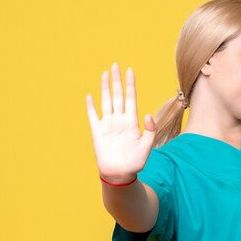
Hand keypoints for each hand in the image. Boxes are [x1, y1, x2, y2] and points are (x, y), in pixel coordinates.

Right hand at [85, 63, 155, 182]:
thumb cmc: (135, 162)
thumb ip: (150, 130)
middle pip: (118, 96)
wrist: (120, 175)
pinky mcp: (98, 132)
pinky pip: (93, 116)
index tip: (130, 70)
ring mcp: (108, 125)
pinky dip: (91, 106)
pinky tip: (89, 96)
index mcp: (132, 122)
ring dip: (105, 88)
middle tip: (116, 65)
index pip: (131, 98)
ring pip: (106, 102)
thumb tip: (147, 114)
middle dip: (117, 81)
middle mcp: (120, 120)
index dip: (130, 84)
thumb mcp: (147, 146)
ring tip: (105, 74)